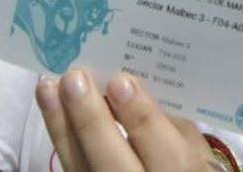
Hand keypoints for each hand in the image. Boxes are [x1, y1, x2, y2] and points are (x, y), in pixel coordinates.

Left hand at [35, 68, 219, 171]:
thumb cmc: (186, 164)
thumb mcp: (194, 145)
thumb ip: (171, 121)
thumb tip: (133, 86)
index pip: (165, 152)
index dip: (141, 117)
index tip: (120, 81)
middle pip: (114, 165)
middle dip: (91, 120)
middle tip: (75, 79)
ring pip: (82, 169)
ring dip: (62, 127)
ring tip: (48, 88)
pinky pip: (73, 167)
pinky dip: (61, 137)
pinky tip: (53, 109)